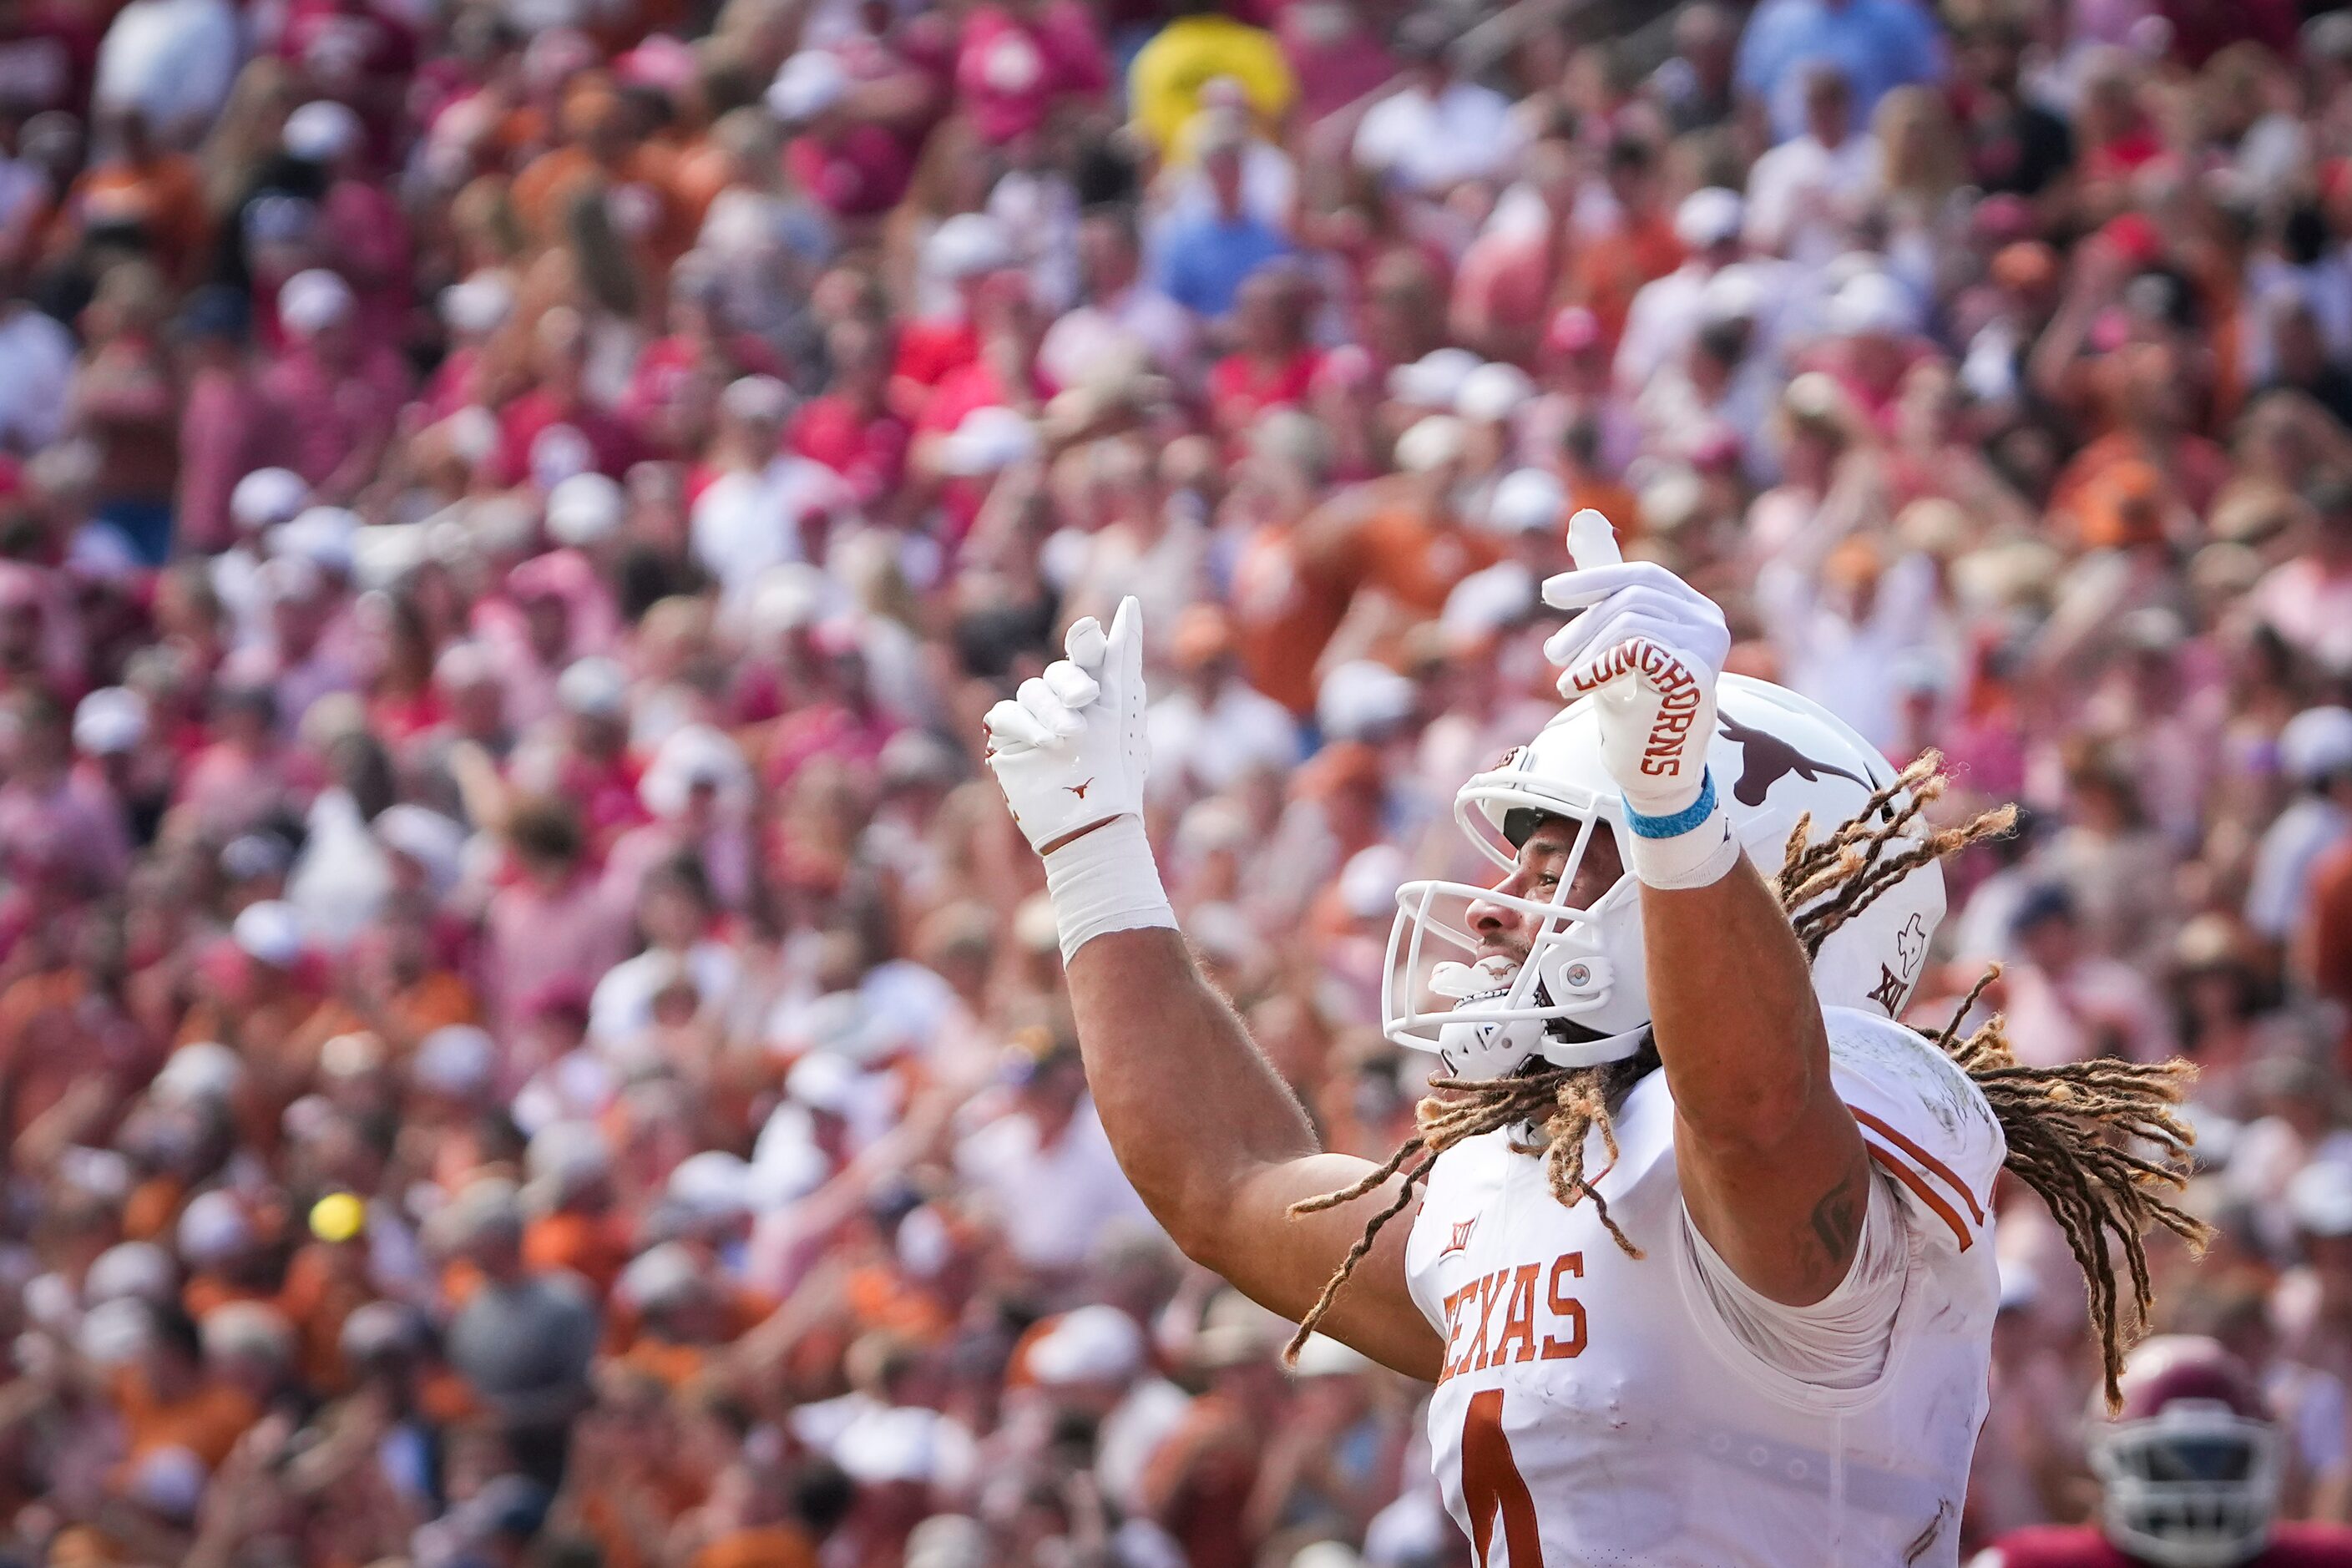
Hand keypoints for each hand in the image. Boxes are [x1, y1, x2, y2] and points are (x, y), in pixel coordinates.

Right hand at [984, 598, 1147, 854]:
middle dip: (1072, 681)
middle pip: (1061, 670)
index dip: (1089, 641)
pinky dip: (1024, 724)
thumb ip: (1123, 655)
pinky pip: (1005, 714)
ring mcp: (1039, 721)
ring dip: (1052, 709)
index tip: (1095, 634)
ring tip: (1069, 737)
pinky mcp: (1012, 741)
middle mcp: (1069, 703)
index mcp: (1101, 693)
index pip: (1091, 653)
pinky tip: (1044, 744)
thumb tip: (1129, 603)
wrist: (1093, 822)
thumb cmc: (1117, 769)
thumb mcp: (1123, 707)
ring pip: (1032, 690)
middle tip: (1087, 700)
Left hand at [1540, 512, 1728, 819]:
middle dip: (1584, 622)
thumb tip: (1583, 518)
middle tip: (1552, 654)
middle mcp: (1710, 624)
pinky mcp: (1694, 675)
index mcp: (1696, 611)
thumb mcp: (1612, 638)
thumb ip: (1604, 583)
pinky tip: (1576, 687)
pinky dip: (1595, 666)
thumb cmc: (1632, 704)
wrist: (1650, 768)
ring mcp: (1707, 649)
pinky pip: (1632, 649)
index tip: (1550, 594)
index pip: (1643, 576)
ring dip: (1586, 650)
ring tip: (1566, 679)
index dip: (1594, 580)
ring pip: (1630, 621)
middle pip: (1634, 596)